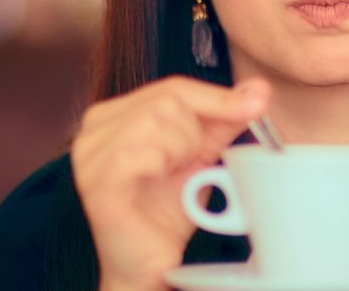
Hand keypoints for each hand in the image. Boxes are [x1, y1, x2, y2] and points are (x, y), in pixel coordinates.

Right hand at [73, 75, 269, 290]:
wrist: (149, 261)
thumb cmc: (168, 208)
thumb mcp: (201, 154)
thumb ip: (224, 119)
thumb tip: (258, 88)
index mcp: (115, 113)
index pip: (174, 87)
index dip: (219, 97)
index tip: (258, 104)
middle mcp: (94, 126)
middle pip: (167, 100)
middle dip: (193, 135)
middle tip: (185, 165)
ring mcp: (89, 153)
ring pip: (155, 122)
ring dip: (179, 152)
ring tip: (169, 175)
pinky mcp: (95, 180)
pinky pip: (140, 153)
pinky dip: (161, 166)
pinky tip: (154, 181)